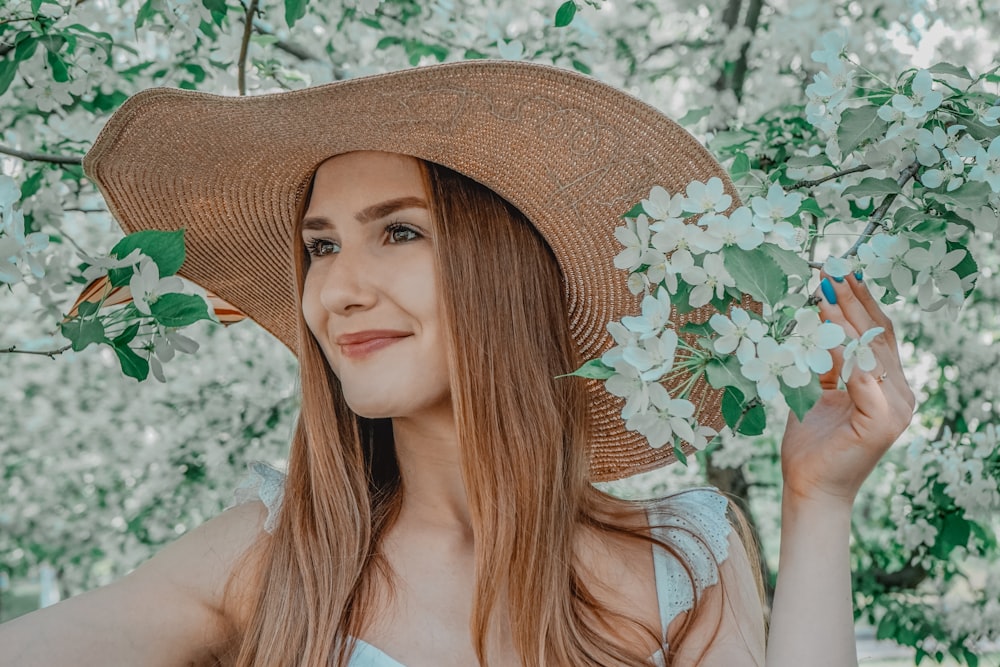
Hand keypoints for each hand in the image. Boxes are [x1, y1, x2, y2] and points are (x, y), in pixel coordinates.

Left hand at [780, 273, 915, 507]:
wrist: (810, 487)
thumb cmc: (813, 444)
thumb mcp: (818, 393)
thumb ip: (826, 364)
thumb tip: (818, 330)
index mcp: (888, 386)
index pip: (878, 335)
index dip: (861, 303)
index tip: (841, 274)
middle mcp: (900, 394)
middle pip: (877, 336)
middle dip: (854, 300)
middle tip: (832, 270)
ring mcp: (896, 407)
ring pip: (869, 350)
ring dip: (845, 316)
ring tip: (824, 288)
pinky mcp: (882, 420)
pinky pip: (859, 375)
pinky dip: (841, 348)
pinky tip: (825, 326)